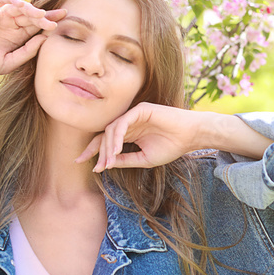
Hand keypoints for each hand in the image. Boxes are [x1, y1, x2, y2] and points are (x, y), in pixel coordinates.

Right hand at [0, 0, 65, 78]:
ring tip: (41, 16)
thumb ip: (28, 51)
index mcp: (17, 36)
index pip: (37, 27)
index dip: (50, 24)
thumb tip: (46, 39)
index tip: (64, 24)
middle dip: (46, 16)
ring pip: (20, 6)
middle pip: (32, 15)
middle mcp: (10, 23)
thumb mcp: (9, 62)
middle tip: (59, 17)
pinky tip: (22, 5)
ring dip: (32, 9)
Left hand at [74, 103, 207, 171]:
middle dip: (95, 150)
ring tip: (107, 162)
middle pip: (105, 134)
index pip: (107, 140)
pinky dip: (117, 136)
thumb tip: (106, 164)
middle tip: (91, 165)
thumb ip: (126, 160)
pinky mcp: (140, 109)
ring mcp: (134, 115)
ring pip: (111, 129)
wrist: (190, 137)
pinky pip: (122, 122)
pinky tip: (115, 150)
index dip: (94, 151)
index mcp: (130, 133)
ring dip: (107, 147)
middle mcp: (130, 122)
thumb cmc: (171, 146)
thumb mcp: (144, 159)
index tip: (83, 163)